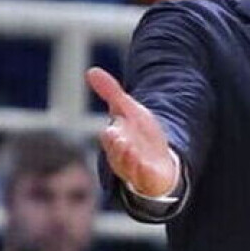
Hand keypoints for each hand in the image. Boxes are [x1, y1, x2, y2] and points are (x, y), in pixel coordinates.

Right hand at [86, 68, 177, 196]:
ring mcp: (136, 169)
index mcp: (116, 140)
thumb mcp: (129, 110)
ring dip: (130, 160)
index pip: (110, 138)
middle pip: (118, 154)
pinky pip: (146, 179)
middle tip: (120, 139)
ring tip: (132, 151)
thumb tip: (91, 71)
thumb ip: (112, 92)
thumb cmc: (139, 134)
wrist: (158, 158)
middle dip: (119, 147)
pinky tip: (149, 169)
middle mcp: (123, 157)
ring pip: (129, 168)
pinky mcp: (150, 179)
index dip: (111, 136)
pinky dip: (146, 174)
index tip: (112, 130)